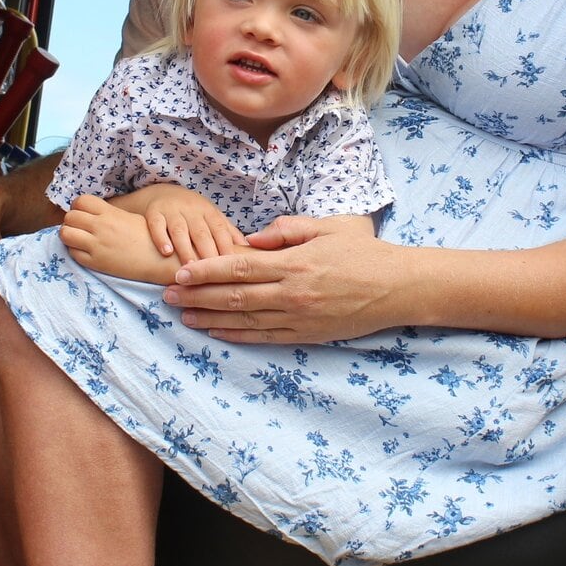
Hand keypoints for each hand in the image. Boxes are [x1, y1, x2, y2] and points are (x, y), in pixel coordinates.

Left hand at [58, 195, 178, 284]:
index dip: (77, 207)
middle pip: (69, 217)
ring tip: (78, 239)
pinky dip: (75, 252)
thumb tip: (93, 212)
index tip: (82, 213)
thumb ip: (109, 213)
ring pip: (65, 234)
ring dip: (69, 235)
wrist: (162, 259)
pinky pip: (73, 254)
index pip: (80, 201)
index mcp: (110, 212)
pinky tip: (86, 252)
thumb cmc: (149, 237)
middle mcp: (101, 227)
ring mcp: (97, 245)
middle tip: (79, 228)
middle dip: (71, 221)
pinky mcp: (96, 262)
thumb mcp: (130, 217)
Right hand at [110, 184, 246, 264]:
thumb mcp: (212, 218)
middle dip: (207, 251)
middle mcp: (191, 210)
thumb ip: (229, 234)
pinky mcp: (154, 212)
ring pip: (180, 230)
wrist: (161, 193)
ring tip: (190, 267)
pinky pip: (156, 225)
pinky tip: (166, 252)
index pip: (220, 230)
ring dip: (185, 248)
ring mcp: (172, 210)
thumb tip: (252, 252)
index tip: (232, 266)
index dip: (226, 246)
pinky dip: (160, 238)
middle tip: (212, 273)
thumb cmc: (193, 213)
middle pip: (201, 232)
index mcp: (209, 212)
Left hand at [162, 215, 401, 343]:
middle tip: (167, 294)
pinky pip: (265, 337)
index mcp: (294, 263)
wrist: (397, 287)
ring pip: (244, 320)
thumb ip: (287, 230)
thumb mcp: (327, 228)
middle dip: (196, 295)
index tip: (180, 271)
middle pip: (233, 296)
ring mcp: (299, 317)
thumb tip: (251, 237)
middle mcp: (292, 293)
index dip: (206, 271)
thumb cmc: (363, 252)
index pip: (239, 267)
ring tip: (183, 315)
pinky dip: (238, 336)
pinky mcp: (307, 334)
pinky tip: (218, 333)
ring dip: (210, 319)